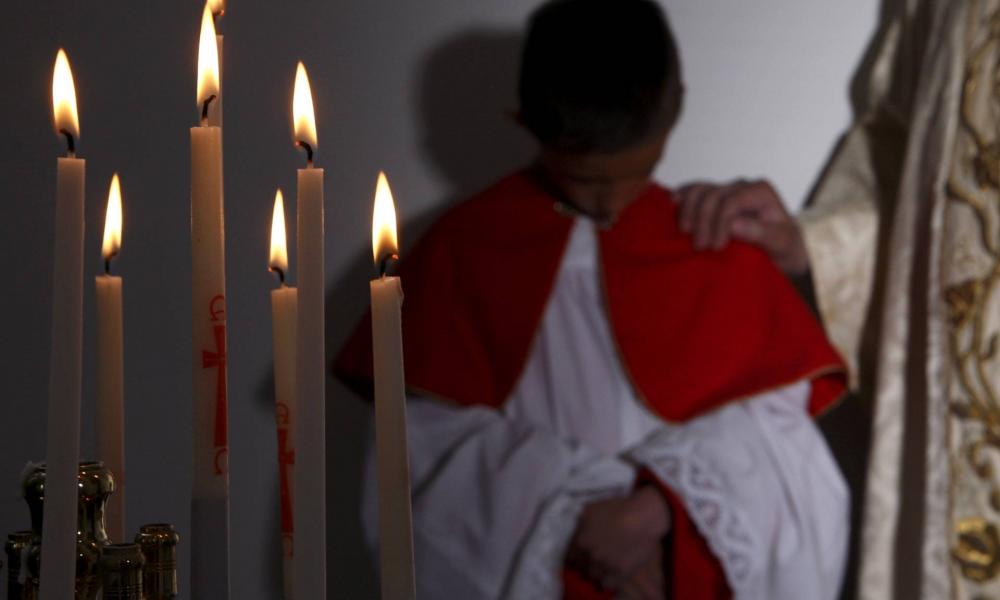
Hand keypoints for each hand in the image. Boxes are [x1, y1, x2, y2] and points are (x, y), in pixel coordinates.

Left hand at [567, 486, 670, 591]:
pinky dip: (607, 581)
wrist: (642, 518)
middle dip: (585, 563)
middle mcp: (590, 556)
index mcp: (581, 542)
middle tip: (592, 558)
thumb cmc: (617, 509)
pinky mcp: (620, 574)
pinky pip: (608, 585)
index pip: (570, 557)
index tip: (580, 553)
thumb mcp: (591, 509)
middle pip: (581, 568)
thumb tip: (574, 529)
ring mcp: (605, 566)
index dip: (575, 555)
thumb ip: (579, 523)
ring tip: (602, 566)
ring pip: (593, 577)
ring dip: (596, 572)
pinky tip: (611, 573)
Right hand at [676, 179, 809, 274]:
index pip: (731, 201)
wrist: (784, 249)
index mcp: (761, 190)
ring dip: (689, 210)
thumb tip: (734, 224)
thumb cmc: (785, 247)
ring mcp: (727, 190)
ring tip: (685, 232)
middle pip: (713, 195)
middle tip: (700, 247)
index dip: (719, 223)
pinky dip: (683, 197)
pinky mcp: (715, 198)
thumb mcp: (781, 242)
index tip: (716, 247)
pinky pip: (694, 191)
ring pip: (700, 190)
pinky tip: (672, 203)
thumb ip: (760, 232)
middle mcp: (743, 185)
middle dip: (703, 221)